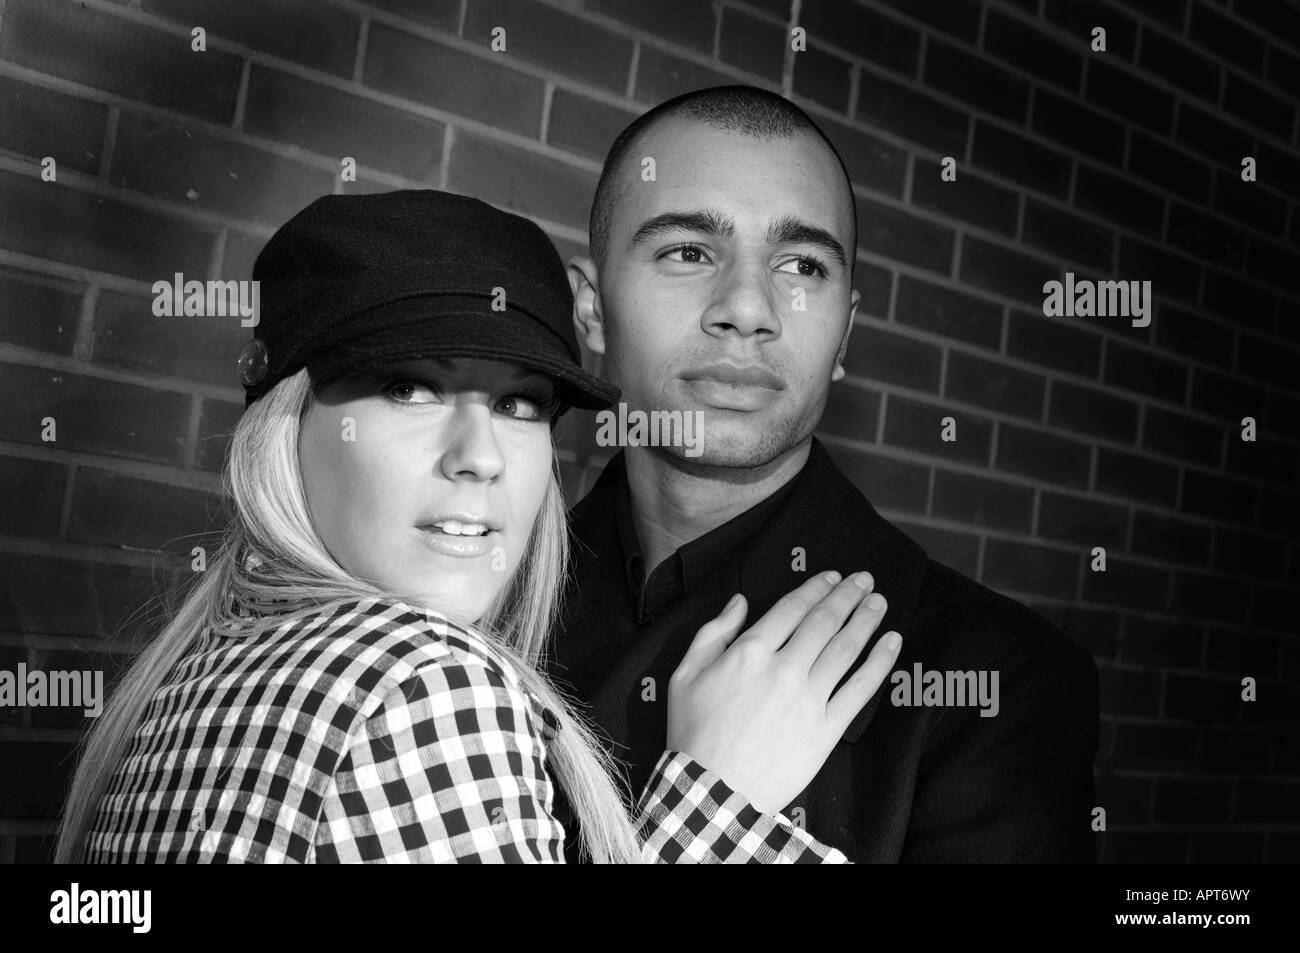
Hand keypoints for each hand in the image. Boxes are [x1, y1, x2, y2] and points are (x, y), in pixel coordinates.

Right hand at [666, 570, 901, 813]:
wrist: (713, 792)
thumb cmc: (694, 735)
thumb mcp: (685, 676)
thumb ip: (713, 633)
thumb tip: (739, 602)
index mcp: (749, 652)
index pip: (791, 608)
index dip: (815, 588)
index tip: (832, 577)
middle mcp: (784, 669)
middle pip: (824, 622)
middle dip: (847, 595)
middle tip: (865, 580)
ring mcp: (808, 699)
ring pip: (845, 649)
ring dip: (866, 620)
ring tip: (880, 602)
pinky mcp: (826, 729)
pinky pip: (859, 689)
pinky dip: (879, 663)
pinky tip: (891, 643)